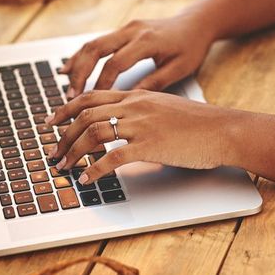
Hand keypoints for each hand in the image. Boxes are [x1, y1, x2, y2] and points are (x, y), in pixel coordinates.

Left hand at [45, 89, 242, 183]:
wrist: (223, 129)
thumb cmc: (199, 124)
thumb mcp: (164, 108)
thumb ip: (141, 112)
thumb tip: (122, 126)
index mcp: (137, 95)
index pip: (92, 96)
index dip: (66, 108)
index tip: (51, 121)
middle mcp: (135, 106)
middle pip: (86, 113)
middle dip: (64, 134)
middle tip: (53, 151)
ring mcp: (142, 124)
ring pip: (94, 133)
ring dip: (73, 152)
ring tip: (65, 167)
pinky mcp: (150, 145)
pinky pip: (112, 156)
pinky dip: (94, 169)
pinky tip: (88, 178)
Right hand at [59, 14, 214, 96]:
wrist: (197, 23)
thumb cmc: (192, 46)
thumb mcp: (179, 68)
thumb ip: (153, 83)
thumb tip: (127, 100)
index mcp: (147, 41)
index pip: (116, 63)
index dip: (101, 83)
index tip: (93, 103)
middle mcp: (133, 30)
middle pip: (97, 49)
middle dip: (80, 73)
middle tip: (70, 95)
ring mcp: (127, 27)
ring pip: (93, 43)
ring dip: (77, 64)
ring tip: (65, 84)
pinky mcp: (124, 29)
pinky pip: (98, 41)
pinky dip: (83, 55)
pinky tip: (70, 67)